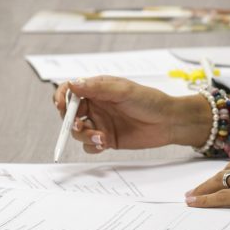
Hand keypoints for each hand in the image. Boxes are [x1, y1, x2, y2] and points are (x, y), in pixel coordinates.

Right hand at [53, 76, 210, 152]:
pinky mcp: (106, 139)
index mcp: (97, 89)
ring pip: (78, 131)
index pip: (70, 91)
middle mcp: (96, 105)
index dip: (61, 98)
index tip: (61, 106)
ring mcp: (100, 122)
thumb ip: (97, 88)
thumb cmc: (149, 100)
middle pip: (70, 114)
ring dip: (84, 136)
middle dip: (71, 122)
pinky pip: (89, 145)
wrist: (168, 122)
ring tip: (100, 138)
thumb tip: (72, 83)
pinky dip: (92, 146)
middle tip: (81, 126)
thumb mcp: (123, 91)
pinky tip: (104, 144)